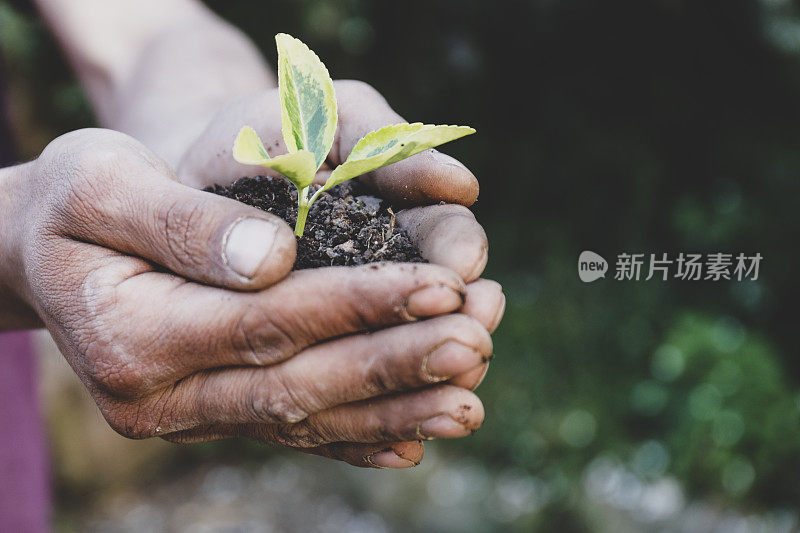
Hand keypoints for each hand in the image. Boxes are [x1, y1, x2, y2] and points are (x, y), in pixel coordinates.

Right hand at [0, 128, 502, 467]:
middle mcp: (164, 397)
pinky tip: (417, 435)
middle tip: (476, 341)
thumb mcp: (103, 182)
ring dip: (395, 407)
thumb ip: (184, 223)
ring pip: (306, 419)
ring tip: (472, 392)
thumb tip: (274, 259)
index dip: (357, 305)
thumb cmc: (74, 200)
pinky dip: (359, 436)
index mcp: (134, 336)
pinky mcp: (215, 413)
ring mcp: (191, 415)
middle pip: (298, 385)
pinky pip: (293, 432)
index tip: (436, 283)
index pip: (267, 324)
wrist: (43, 248)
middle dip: (394, 364)